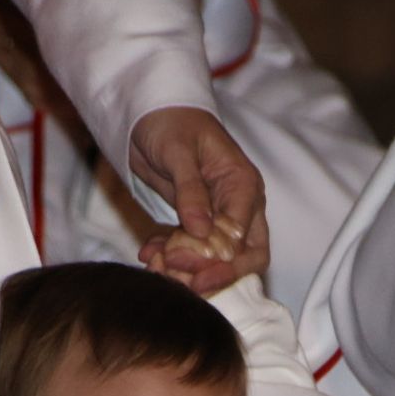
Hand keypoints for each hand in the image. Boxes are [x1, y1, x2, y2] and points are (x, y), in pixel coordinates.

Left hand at [129, 107, 266, 287]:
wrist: (150, 113)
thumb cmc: (171, 122)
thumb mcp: (178, 152)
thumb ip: (190, 191)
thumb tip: (202, 230)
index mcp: (243, 186)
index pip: (246, 237)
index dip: (222, 260)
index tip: (186, 266)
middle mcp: (238, 205)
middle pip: (244, 257)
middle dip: (213, 275)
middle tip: (180, 282)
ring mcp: (219, 216)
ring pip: (217, 259)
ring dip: (187, 269)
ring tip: (156, 267)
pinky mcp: (197, 222)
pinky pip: (191, 250)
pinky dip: (170, 256)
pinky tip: (148, 255)